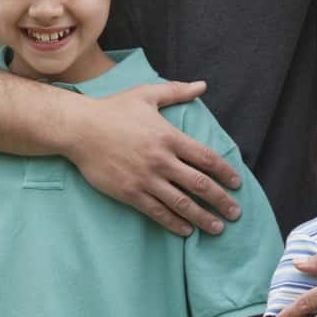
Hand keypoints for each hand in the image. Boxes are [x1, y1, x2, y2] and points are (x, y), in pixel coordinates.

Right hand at [67, 83, 241, 237]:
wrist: (79, 128)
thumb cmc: (113, 109)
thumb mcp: (146, 94)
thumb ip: (177, 91)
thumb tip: (202, 85)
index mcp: (169, 137)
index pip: (207, 159)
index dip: (226, 173)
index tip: (237, 184)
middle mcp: (162, 160)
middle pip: (200, 185)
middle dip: (222, 201)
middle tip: (235, 213)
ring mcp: (146, 178)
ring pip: (182, 203)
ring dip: (203, 217)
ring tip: (217, 228)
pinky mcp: (130, 192)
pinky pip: (157, 212)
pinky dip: (174, 223)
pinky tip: (186, 231)